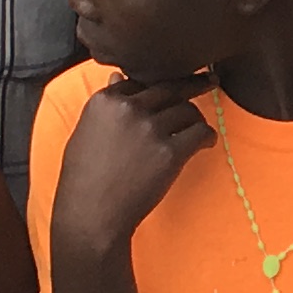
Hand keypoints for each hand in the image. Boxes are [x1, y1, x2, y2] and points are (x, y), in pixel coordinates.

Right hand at [51, 74, 215, 257]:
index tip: (170, 89)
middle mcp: (129, 108)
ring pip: (188, 110)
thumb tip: (118, 77)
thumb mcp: (85, 133)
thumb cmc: (83, 179)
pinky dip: (207, 137)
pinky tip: (206, 143)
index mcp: (105, 101)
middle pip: (170, 89)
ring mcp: (151, 129)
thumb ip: (106, 106)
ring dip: (196, 119)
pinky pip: (200, 133)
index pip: (140, 81)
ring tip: (196, 129)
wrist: (91, 215)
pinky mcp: (170, 152)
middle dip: (192, 84)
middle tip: (208, 80)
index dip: (156, 89)